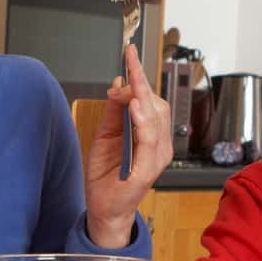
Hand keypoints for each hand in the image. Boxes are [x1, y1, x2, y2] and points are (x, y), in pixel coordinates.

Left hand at [83, 42, 174, 247]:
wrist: (103, 208)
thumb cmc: (107, 175)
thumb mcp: (104, 136)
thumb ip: (113, 112)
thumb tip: (118, 85)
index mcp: (149, 134)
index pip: (149, 98)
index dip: (140, 75)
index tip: (130, 53)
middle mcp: (158, 145)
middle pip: (156, 105)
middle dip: (142, 82)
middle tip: (129, 62)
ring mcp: (156, 158)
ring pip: (156, 120)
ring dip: (144, 98)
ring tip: (133, 82)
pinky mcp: (147, 171)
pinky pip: (149, 142)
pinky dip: (143, 123)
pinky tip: (135, 109)